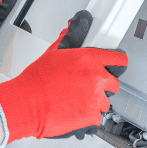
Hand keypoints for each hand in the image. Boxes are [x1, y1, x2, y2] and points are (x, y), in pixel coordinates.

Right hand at [0, 10, 127, 142]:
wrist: (27, 103)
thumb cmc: (36, 80)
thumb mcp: (52, 53)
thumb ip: (67, 40)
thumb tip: (71, 29)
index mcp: (89, 59)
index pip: (119, 59)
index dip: (118, 63)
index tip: (117, 65)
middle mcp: (96, 78)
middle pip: (114, 83)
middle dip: (103, 86)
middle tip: (86, 87)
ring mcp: (95, 98)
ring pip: (105, 102)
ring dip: (94, 103)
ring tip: (76, 101)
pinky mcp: (92, 117)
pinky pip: (97, 118)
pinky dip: (88, 117)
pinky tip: (74, 112)